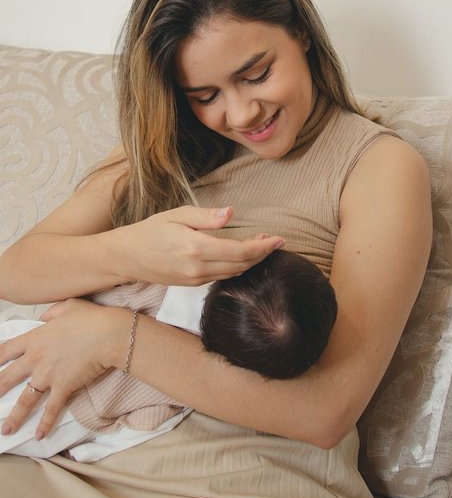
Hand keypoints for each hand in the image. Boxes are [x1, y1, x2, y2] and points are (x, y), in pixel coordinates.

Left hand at [0, 298, 129, 439]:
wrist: (109, 334)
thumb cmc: (91, 318)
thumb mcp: (68, 306)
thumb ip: (52, 313)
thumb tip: (45, 318)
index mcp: (35, 338)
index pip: (6, 350)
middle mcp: (36, 358)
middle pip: (7, 377)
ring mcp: (48, 375)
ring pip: (25, 400)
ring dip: (14, 417)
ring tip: (6, 430)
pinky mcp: (63, 387)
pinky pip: (51, 409)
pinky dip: (45, 424)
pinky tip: (39, 436)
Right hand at [117, 205, 284, 285]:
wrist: (126, 257)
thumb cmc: (150, 231)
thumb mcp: (177, 215)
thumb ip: (206, 216)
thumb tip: (231, 213)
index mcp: (196, 248)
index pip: (240, 252)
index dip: (263, 247)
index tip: (279, 239)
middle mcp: (198, 268)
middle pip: (241, 265)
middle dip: (262, 254)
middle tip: (276, 241)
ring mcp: (196, 279)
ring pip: (233, 273)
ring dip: (251, 261)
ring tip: (263, 246)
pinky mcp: (192, 284)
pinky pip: (222, 276)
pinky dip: (237, 267)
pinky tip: (242, 256)